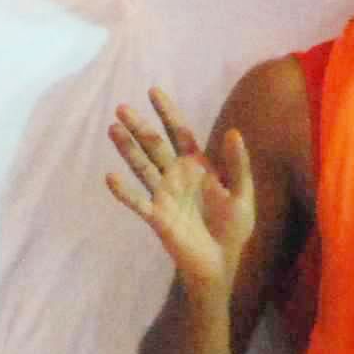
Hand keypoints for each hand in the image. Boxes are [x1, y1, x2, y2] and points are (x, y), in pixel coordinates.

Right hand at [104, 88, 258, 293]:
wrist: (223, 262)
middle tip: (121, 107)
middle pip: (154, 146)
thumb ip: (238, 164)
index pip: (178, 132)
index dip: (167, 112)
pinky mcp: (158, 217)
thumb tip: (233, 131)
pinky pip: (138, 202)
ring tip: (112, 129)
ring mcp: (164, 195)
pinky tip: (110, 178)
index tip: (153, 91)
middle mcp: (176, 176)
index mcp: (197, 166)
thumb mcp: (242, 194)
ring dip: (127, 150)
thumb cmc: (233, 228)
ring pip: (142, 167)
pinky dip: (124, 192)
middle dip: (139, 126)